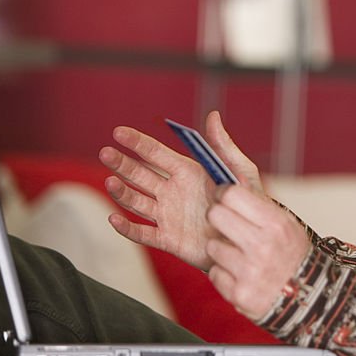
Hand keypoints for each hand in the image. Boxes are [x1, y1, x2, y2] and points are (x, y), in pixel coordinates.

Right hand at [99, 110, 263, 270]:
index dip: (138, 142)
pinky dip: (127, 228)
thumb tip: (212, 115)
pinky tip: (114, 218)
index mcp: (187, 172)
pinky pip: (143, 233)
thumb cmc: (247, 201)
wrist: (249, 239)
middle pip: (140, 175)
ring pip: (136, 201)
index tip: (118, 132)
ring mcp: (168, 215)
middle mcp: (172, 191)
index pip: (156, 153)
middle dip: (122, 164)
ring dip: (121, 192)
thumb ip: (223, 145)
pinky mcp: (168, 239)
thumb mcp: (239, 170)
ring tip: (110, 182)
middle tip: (106, 153)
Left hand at [205, 184, 311, 319]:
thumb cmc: (293, 255)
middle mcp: (262, 246)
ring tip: (239, 256)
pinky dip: (224, 274)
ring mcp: (249, 271)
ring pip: (212, 246)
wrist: (308, 298)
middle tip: (226, 224)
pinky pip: (214, 273)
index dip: (223, 193)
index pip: (232, 194)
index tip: (223, 197)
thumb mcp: (285, 224)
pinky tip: (240, 274)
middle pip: (215, 215)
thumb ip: (258, 203)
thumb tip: (232, 177)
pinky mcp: (238, 293)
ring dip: (221, 250)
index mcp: (275, 223)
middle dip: (217, 218)